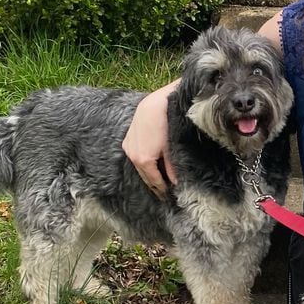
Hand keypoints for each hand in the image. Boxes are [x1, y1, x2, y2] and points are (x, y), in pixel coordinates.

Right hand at [123, 82, 178, 197]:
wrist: (154, 106)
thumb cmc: (165, 126)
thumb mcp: (170, 149)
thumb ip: (172, 168)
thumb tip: (176, 183)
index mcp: (144, 161)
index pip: (154, 182)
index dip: (162, 190)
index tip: (169, 197)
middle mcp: (133, 156)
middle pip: (145, 177)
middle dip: (155, 185)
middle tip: (164, 194)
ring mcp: (128, 148)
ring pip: (139, 168)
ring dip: (148, 175)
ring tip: (158, 182)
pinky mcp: (127, 141)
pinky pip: (135, 158)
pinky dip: (142, 165)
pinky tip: (150, 167)